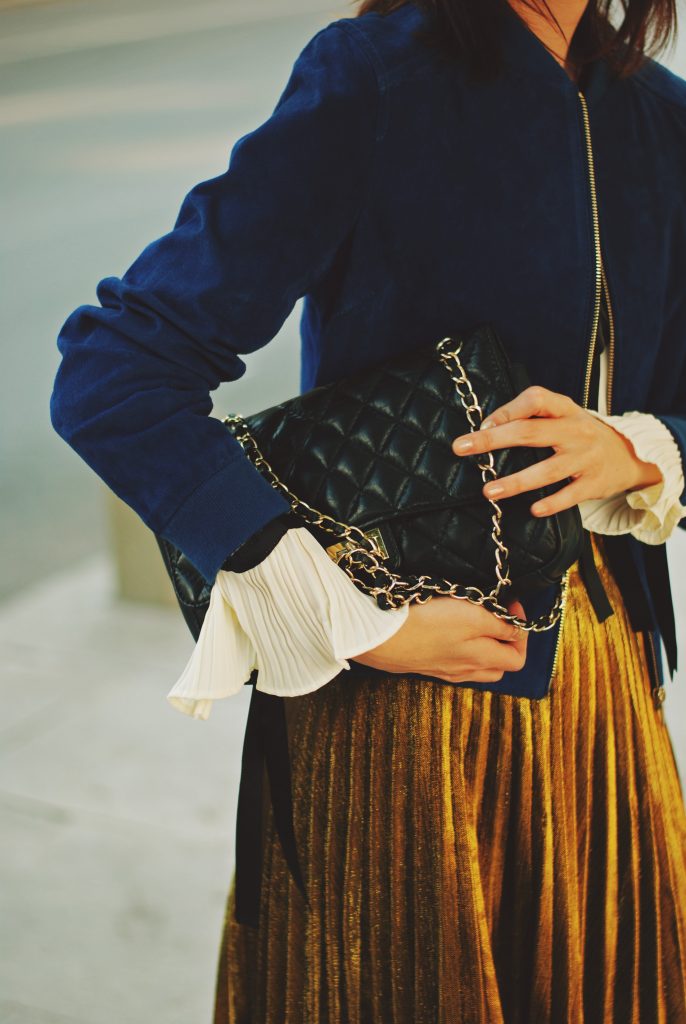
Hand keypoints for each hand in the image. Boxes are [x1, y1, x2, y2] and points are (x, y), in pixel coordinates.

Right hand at [352, 595, 528, 682]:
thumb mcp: (473, 616)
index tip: (511, 605)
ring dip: (481, 648)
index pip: (517, 659)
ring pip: (473, 667)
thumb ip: (501, 626)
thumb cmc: (427, 623)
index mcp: (481, 660)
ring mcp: (441, 670)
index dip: (522, 631)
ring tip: (474, 623)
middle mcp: (464, 671)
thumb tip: (518, 632)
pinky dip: (457, 650)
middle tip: (497, 616)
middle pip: (497, 667)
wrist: (377, 636)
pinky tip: (446, 633)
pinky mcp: (421, 664)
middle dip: (504, 643)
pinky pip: (450, 663)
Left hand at [451, 385, 663, 516]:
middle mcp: (577, 430)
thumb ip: (533, 419)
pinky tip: (533, 509)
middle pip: (530, 432)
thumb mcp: (564, 417)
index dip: (507, 410)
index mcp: (566, 409)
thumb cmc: (582, 435)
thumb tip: (485, 429)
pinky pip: (570, 495)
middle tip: (462, 448)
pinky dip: (551, 503)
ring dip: (516, 482)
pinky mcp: (594, 483)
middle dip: (493, 440)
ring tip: (489, 491)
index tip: (482, 425)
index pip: (535, 399)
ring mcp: (586, 457)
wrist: (630, 456)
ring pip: (547, 470)